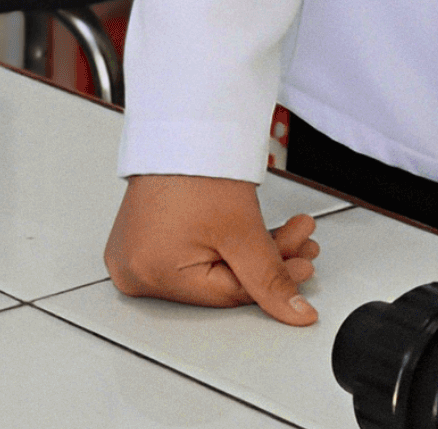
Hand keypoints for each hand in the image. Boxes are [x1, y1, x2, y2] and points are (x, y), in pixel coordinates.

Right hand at [106, 174, 321, 324]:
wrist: (183, 122)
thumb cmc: (198, 166)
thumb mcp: (242, 230)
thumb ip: (270, 277)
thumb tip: (294, 314)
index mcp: (147, 277)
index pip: (225, 296)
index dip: (272, 282)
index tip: (304, 266)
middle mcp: (134, 271)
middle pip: (219, 279)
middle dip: (269, 260)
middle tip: (303, 241)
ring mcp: (136, 252)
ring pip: (210, 264)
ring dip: (254, 249)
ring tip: (290, 231)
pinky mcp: (145, 234)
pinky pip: (193, 251)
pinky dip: (227, 242)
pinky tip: (257, 232)